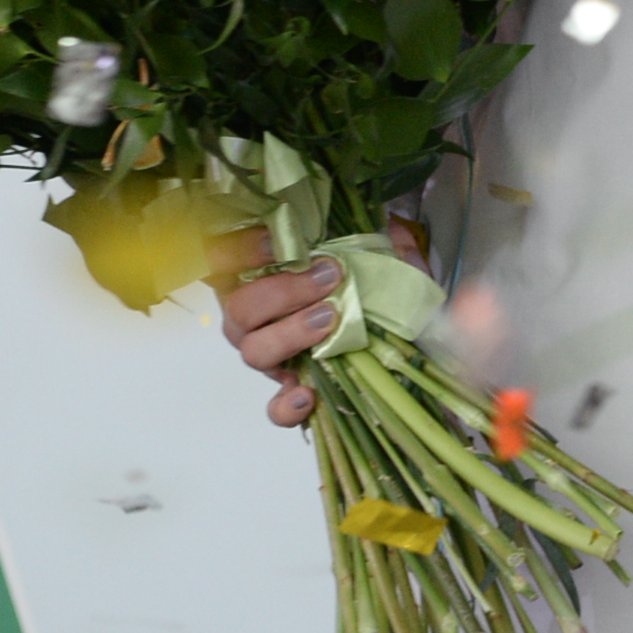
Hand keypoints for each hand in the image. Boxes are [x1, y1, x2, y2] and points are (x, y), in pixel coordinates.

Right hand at [215, 212, 427, 430]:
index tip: (279, 244)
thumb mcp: (375, 246)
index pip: (225, 258)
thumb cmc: (377, 278)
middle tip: (327, 280)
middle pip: (239, 309)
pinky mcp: (294, 389)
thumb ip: (366, 233)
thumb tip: (370, 224)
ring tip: (329, 321)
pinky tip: (307, 395)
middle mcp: (257, 317)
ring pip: (252, 351)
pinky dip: (286, 405)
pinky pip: (276, 408)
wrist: (407, 322)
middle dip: (281, 292)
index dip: (240, 251)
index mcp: (264, 274)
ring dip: (289, 334)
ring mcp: (272, 355)